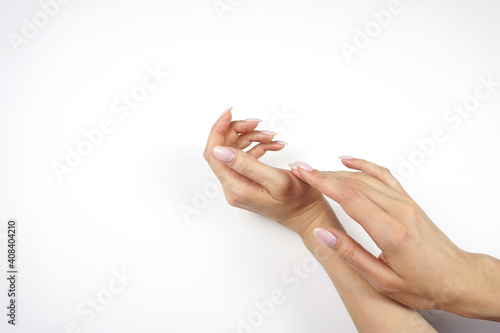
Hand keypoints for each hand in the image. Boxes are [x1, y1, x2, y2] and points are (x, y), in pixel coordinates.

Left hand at [203, 108, 336, 234]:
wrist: (308, 214)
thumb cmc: (298, 201)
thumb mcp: (276, 180)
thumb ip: (247, 165)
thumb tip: (220, 151)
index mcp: (236, 188)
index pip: (214, 154)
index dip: (218, 130)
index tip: (229, 113)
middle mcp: (233, 188)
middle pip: (223, 150)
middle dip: (238, 131)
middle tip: (257, 123)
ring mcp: (239, 185)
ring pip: (235, 151)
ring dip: (251, 138)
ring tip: (271, 136)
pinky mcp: (246, 182)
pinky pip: (245, 157)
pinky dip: (258, 147)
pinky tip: (273, 145)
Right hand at [290, 157, 499, 320]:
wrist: (457, 277)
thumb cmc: (424, 284)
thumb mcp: (382, 280)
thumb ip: (351, 255)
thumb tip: (324, 234)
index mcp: (391, 232)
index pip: (349, 198)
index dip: (322, 182)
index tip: (303, 172)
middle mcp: (399, 211)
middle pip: (353, 183)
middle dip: (323, 174)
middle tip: (301, 171)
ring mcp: (405, 203)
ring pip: (366, 178)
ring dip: (337, 172)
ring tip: (315, 171)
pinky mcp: (408, 201)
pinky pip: (383, 175)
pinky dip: (364, 165)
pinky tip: (349, 161)